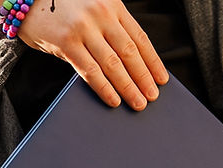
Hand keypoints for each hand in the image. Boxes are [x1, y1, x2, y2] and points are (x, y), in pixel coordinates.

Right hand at [15, 0, 168, 109]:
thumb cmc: (60, 5)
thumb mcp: (92, 7)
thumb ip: (110, 27)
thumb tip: (132, 63)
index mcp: (112, 5)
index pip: (139, 38)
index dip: (153, 62)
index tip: (162, 80)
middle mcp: (100, 15)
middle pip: (130, 53)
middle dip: (144, 78)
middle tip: (153, 96)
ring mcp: (83, 28)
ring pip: (113, 65)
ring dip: (128, 87)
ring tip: (138, 103)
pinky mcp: (66, 42)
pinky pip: (90, 71)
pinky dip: (105, 88)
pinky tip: (114, 100)